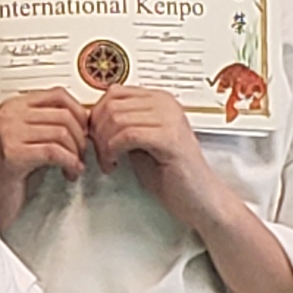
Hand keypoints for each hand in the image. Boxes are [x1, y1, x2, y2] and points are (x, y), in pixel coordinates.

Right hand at [0, 87, 89, 182]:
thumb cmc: (9, 172)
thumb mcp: (28, 139)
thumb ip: (49, 124)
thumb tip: (84, 117)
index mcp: (13, 106)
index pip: (57, 95)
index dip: (79, 112)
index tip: (85, 128)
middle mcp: (9, 115)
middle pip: (63, 114)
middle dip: (80, 137)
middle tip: (80, 153)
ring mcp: (9, 133)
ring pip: (62, 133)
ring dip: (75, 153)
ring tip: (73, 166)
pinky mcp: (13, 154)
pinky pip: (54, 152)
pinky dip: (69, 163)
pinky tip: (70, 172)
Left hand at [80, 84, 227, 212]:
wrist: (200, 199)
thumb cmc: (172, 175)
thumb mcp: (140, 143)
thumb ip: (122, 126)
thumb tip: (92, 119)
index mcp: (160, 100)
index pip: (114, 92)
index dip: (97, 116)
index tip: (95, 138)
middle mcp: (166, 104)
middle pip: (112, 104)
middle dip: (97, 131)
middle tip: (100, 153)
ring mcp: (170, 119)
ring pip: (116, 118)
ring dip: (103, 144)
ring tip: (108, 161)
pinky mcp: (169, 139)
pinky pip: (127, 135)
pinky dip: (112, 150)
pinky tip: (114, 164)